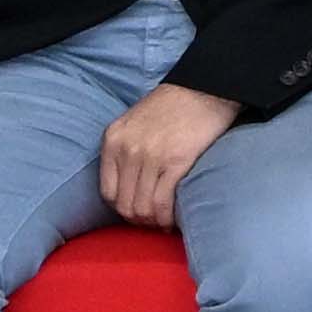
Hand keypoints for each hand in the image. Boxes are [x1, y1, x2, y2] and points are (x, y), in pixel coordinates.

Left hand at [94, 81, 237, 229]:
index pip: (107, 192)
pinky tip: (174, 219)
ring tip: (164, 222)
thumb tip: (128, 187)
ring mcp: (150, 156)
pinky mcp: (175, 162)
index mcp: (113, 139)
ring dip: (154, 221)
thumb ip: (125, 150)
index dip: (122, 209)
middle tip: (153, 221)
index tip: (137, 212)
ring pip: (142, 207)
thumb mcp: (134, 124)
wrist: (205, 89)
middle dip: (139, 219)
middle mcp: (127, 149)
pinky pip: (163, 202)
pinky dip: (167, 217)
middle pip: (124, 204)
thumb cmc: (172, 107)